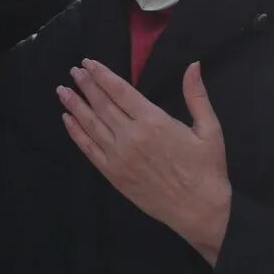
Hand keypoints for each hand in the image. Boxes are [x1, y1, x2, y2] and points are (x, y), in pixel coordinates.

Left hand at [59, 59, 231, 262]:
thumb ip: (197, 96)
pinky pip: (89, 150)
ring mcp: (119, 157)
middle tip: (74, 71)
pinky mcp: (113, 175)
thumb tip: (193, 65)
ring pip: (91, 125)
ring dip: (75, 106)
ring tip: (63, 91)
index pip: (120, 91)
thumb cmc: (207, 169)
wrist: (199, 210)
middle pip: (102, 105)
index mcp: (154, 121)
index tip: (88, 63)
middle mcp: (131, 136)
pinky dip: (76, 133)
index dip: (102, 75)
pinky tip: (68, 121)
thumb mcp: (210, 129)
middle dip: (86, 86)